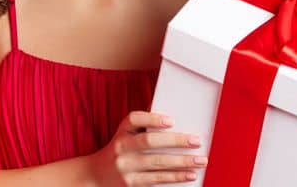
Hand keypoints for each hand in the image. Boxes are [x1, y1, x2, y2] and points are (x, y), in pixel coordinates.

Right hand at [88, 110, 205, 185]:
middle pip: (149, 141)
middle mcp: (122, 148)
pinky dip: (175, 177)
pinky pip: (157, 179)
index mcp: (122, 132)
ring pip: (157, 163)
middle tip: (196, 141)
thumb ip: (142, 125)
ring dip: (182, 162)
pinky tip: (189, 175)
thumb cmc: (118, 152)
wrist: (95, 176)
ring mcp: (126, 167)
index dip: (152, 118)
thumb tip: (169, 116)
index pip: (134, 119)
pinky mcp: (131, 184)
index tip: (171, 120)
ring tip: (200, 160)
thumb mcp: (124, 135)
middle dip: (176, 141)